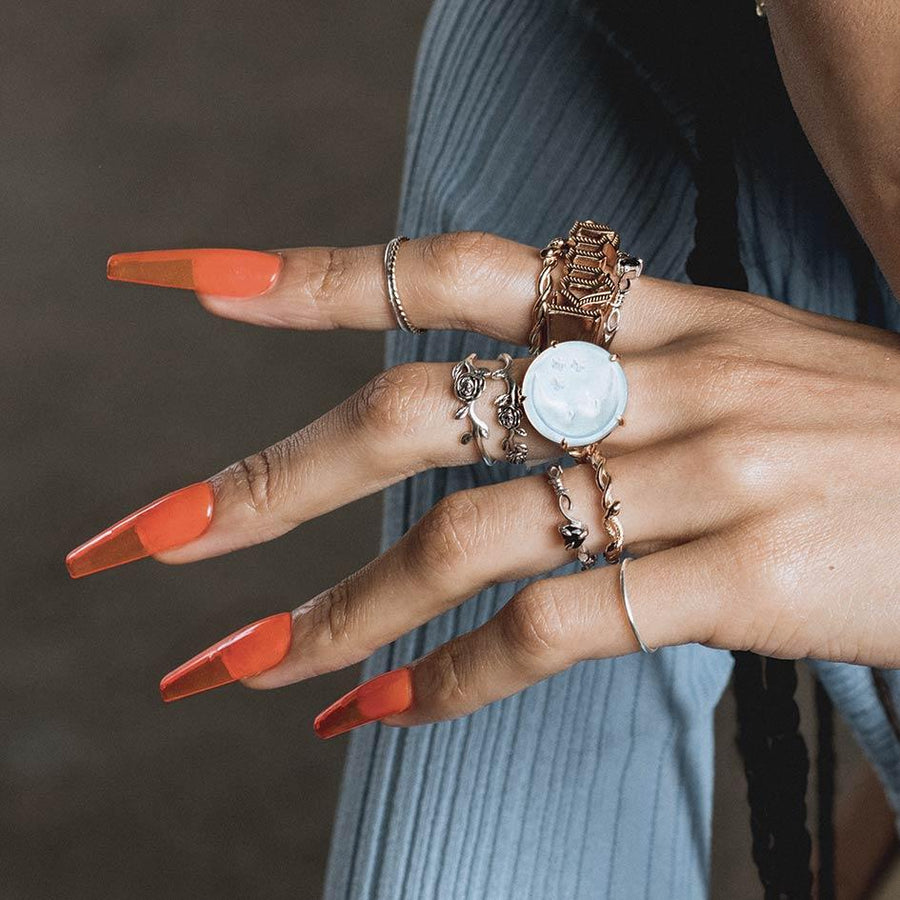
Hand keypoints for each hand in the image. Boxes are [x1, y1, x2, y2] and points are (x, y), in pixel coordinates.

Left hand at [70, 233, 899, 737]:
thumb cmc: (847, 423)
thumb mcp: (721, 357)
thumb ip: (603, 371)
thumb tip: (480, 417)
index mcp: (646, 312)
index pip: (452, 269)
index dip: (319, 273)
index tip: (198, 283)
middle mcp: (653, 380)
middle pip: (419, 413)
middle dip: (277, 474)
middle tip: (162, 534)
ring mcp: (695, 475)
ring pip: (467, 541)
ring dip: (340, 612)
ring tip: (246, 666)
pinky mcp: (732, 575)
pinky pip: (555, 629)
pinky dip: (454, 675)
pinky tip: (386, 709)